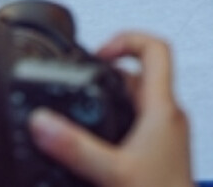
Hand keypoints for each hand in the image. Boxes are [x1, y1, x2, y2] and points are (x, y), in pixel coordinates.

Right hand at [28, 31, 194, 186]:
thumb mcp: (110, 172)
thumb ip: (73, 147)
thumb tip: (42, 122)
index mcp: (163, 108)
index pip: (157, 48)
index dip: (127, 40)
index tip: (98, 53)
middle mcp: (170, 115)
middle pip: (141, 75)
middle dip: (107, 77)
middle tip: (78, 88)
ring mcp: (168, 133)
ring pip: (139, 101)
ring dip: (110, 101)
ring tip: (81, 113)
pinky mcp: (162, 151)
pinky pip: (139, 123)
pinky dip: (116, 123)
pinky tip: (97, 142)